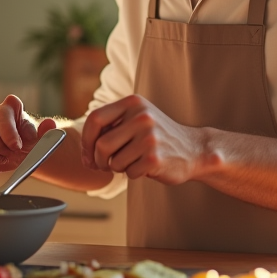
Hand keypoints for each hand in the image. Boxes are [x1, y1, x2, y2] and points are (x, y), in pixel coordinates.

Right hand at [0, 95, 57, 171]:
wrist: (22, 151)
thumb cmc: (28, 139)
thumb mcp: (39, 136)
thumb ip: (45, 131)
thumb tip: (50, 124)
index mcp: (8, 107)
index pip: (2, 111)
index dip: (8, 130)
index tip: (17, 146)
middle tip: (11, 152)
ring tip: (6, 157)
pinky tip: (0, 162)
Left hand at [80, 95, 202, 184]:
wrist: (193, 149)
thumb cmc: (156, 137)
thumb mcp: (136, 120)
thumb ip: (110, 127)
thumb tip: (83, 151)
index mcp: (133, 103)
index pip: (95, 119)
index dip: (86, 140)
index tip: (87, 154)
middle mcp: (142, 116)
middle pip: (101, 144)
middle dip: (99, 160)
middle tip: (105, 165)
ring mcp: (149, 137)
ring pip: (114, 161)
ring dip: (118, 167)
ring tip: (133, 161)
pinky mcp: (155, 158)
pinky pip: (129, 172)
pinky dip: (133, 174)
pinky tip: (146, 166)